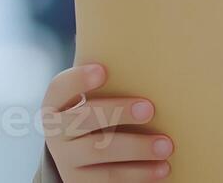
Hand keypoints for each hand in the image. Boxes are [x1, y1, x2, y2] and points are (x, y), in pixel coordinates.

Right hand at [41, 62, 173, 180]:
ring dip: (136, 148)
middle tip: (149, 109)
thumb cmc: (98, 117)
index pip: (60, 88)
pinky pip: (110, 179)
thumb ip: (109, 84)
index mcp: (56, 106)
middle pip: (84, 119)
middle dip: (118, 112)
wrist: (81, 162)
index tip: (103, 70)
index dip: (78, 79)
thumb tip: (151, 52)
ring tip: (166, 146)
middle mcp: (56, 133)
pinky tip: (163, 169)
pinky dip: (139, 174)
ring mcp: (67, 161)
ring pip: (100, 152)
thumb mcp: (92, 101)